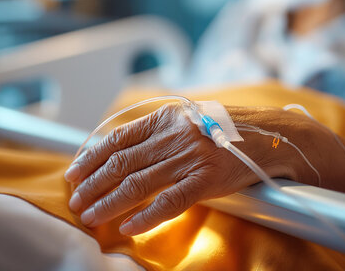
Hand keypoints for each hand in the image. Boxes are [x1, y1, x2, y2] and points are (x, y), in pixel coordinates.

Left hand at [63, 103, 306, 235]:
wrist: (271, 136)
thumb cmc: (227, 131)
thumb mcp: (188, 121)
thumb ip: (158, 134)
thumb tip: (123, 153)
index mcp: (166, 118)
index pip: (117, 139)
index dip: (90, 157)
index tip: (73, 173)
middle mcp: (174, 136)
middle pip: (121, 163)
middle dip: (92, 184)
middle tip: (75, 201)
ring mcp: (190, 157)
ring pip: (138, 183)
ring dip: (108, 202)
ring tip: (90, 215)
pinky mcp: (206, 180)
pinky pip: (169, 201)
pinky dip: (145, 215)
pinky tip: (127, 226)